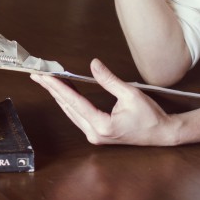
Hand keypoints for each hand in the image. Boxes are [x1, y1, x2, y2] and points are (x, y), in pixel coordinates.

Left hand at [31, 58, 180, 146]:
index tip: (44, 77)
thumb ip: (109, 79)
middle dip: (52, 90)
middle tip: (38, 75)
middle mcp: (95, 133)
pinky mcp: (97, 134)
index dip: (57, 87)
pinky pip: (78, 116)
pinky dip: (69, 103)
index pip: (74, 102)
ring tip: (46, 81)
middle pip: (68, 107)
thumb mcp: (130, 93)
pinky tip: (63, 92)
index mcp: (102, 125)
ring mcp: (95, 136)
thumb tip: (93, 64)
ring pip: (71, 113)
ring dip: (59, 96)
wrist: (162, 134)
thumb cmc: (150, 115)